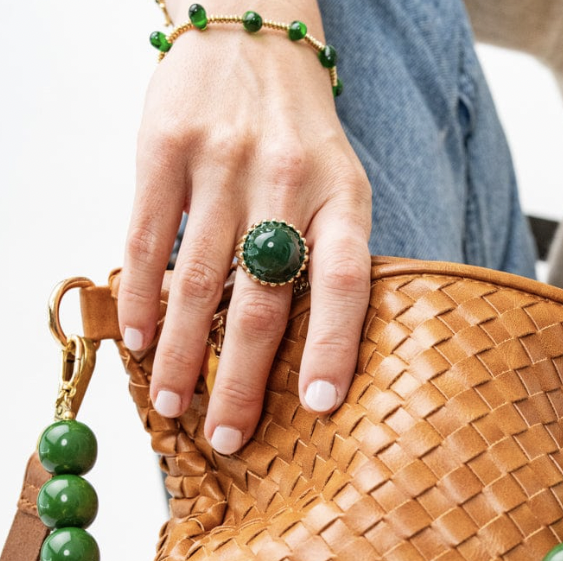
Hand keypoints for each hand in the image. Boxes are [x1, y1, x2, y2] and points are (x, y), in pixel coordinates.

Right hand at [119, 1, 370, 453]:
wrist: (254, 44)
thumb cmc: (304, 139)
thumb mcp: (342, 189)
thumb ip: (329, 257)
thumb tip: (310, 355)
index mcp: (342, 199)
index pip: (341, 283)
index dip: (331, 348)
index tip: (318, 406)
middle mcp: (285, 181)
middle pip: (261, 300)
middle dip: (240, 379)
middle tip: (228, 438)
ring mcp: (222, 162)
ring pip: (198, 281)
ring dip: (185, 355)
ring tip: (174, 407)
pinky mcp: (166, 148)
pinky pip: (148, 238)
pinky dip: (145, 298)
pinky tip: (143, 344)